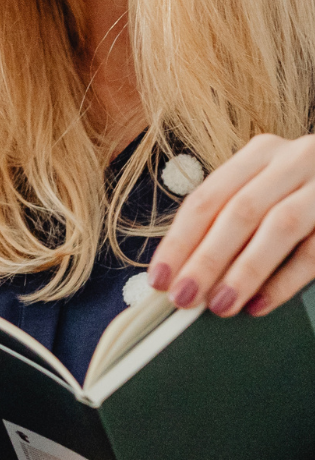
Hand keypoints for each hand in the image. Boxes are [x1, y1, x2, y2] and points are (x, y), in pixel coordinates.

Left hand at [147, 134, 314, 317]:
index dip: (179, 240)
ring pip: (277, 227)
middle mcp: (292, 161)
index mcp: (261, 154)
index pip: (208, 198)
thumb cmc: (309, 191)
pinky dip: (285, 279)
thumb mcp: (269, 189)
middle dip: (206, 259)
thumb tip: (185, 269)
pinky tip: (260, 303)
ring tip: (219, 305)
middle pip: (238, 212)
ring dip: (244, 271)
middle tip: (183, 298)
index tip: (159, 278)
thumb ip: (234, 217)